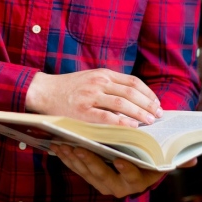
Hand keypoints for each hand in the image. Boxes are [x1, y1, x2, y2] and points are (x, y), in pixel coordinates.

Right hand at [25, 69, 162, 126]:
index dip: (148, 93)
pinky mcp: (82, 111)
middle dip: (148, 104)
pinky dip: (121, 122)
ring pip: (122, 103)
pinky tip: (132, 127)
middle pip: (131, 92)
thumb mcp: (91, 78)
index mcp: (103, 73)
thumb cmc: (69, 88)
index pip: (132, 82)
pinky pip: (106, 117)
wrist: (43, 91)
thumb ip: (109, 84)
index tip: (157, 103)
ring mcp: (90, 96)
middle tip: (158, 115)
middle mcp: (99, 82)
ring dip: (139, 113)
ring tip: (150, 122)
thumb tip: (134, 98)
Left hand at [50, 144, 164, 197]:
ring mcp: (103, 184)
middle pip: (103, 176)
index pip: (133, 176)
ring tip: (64, 145)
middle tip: (80, 149)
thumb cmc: (147, 154)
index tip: (120, 161)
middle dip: (90, 162)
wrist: (141, 166)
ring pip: (86, 173)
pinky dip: (67, 158)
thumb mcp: (149, 151)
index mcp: (137, 180)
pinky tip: (58, 147)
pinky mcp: (91, 179)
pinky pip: (77, 170)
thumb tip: (135, 124)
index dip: (127, 170)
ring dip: (74, 158)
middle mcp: (119, 186)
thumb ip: (143, 144)